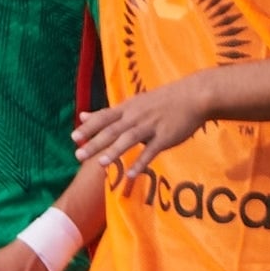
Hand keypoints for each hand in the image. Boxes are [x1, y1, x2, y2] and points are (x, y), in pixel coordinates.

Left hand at [73, 76, 215, 172]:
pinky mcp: (166, 136)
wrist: (195, 96)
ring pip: (130, 139)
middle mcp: (137, 116)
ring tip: (102, 163)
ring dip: (115, 151)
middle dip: (95, 142)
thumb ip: (108, 113)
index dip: (89, 127)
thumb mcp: (134, 103)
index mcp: (128, 108)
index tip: (74, 137)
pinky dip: (141, 162)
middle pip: (113, 130)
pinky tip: (131, 174)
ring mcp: (152, 126)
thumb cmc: (163, 101)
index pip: (104, 117)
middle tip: (79, 155)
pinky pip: (152, 151)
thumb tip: (82, 116)